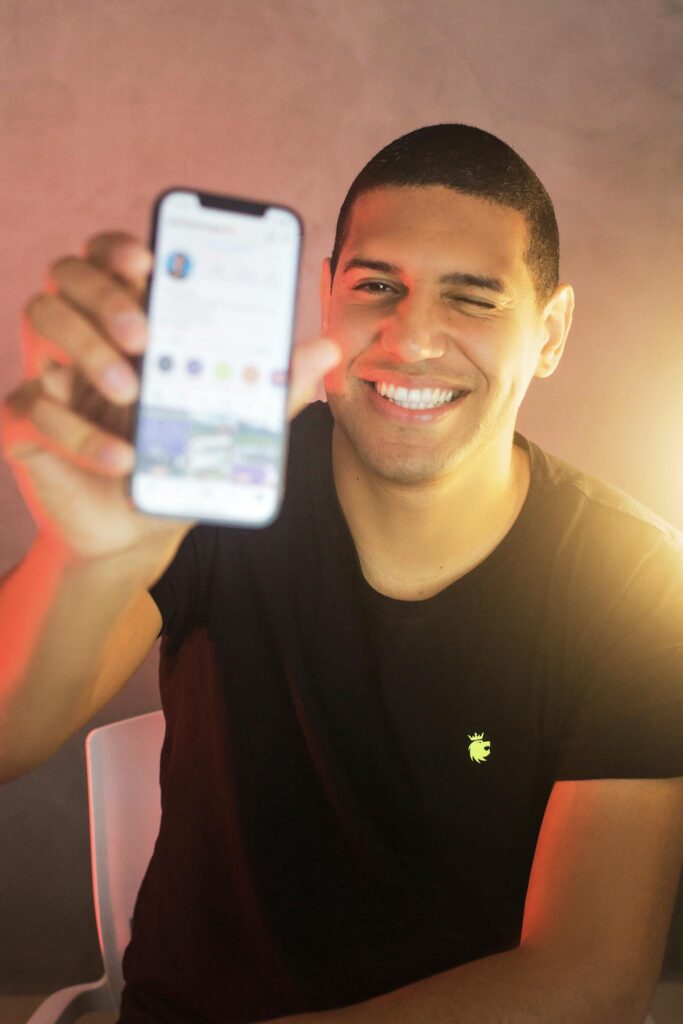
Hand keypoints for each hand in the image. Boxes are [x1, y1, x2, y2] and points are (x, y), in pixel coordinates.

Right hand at [1, 232, 340, 563]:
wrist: (135, 531)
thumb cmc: (179, 462)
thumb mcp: (228, 426)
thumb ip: (270, 388)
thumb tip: (325, 349)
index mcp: (130, 321)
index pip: (111, 254)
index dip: (121, 245)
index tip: (151, 258)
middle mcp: (82, 335)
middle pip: (67, 271)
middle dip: (104, 294)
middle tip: (145, 335)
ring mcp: (45, 373)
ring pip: (38, 316)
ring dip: (85, 349)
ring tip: (132, 392)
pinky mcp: (22, 423)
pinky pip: (28, 407)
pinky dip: (77, 434)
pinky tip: (122, 462)